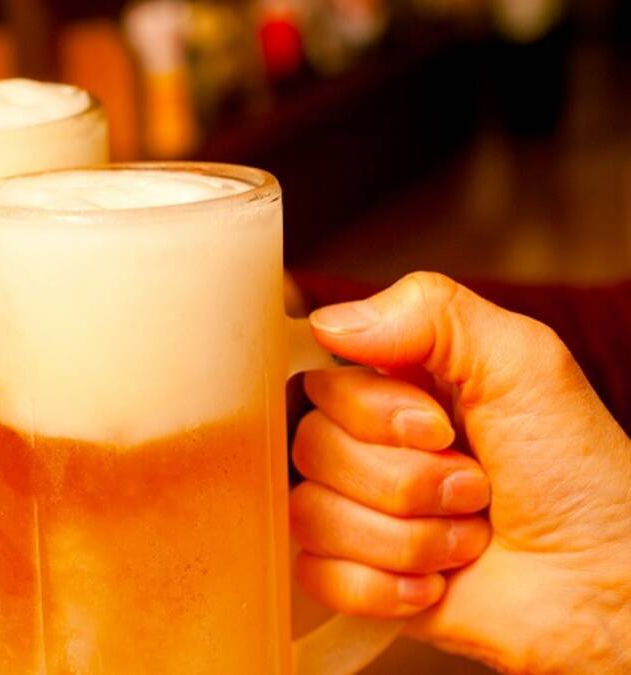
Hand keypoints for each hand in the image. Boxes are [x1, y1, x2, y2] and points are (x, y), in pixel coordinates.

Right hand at [291, 272, 630, 672]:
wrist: (605, 585)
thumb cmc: (579, 474)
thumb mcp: (523, 362)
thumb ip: (431, 312)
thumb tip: (326, 320)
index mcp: (394, 385)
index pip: (318, 381)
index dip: (372, 413)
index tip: (441, 429)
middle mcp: (366, 446)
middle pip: (308, 447)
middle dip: (406, 481)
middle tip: (475, 489)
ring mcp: (356, 514)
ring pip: (310, 515)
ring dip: (407, 538)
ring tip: (467, 538)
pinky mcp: (356, 579)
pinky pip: (316, 576)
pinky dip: (384, 586)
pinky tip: (437, 583)